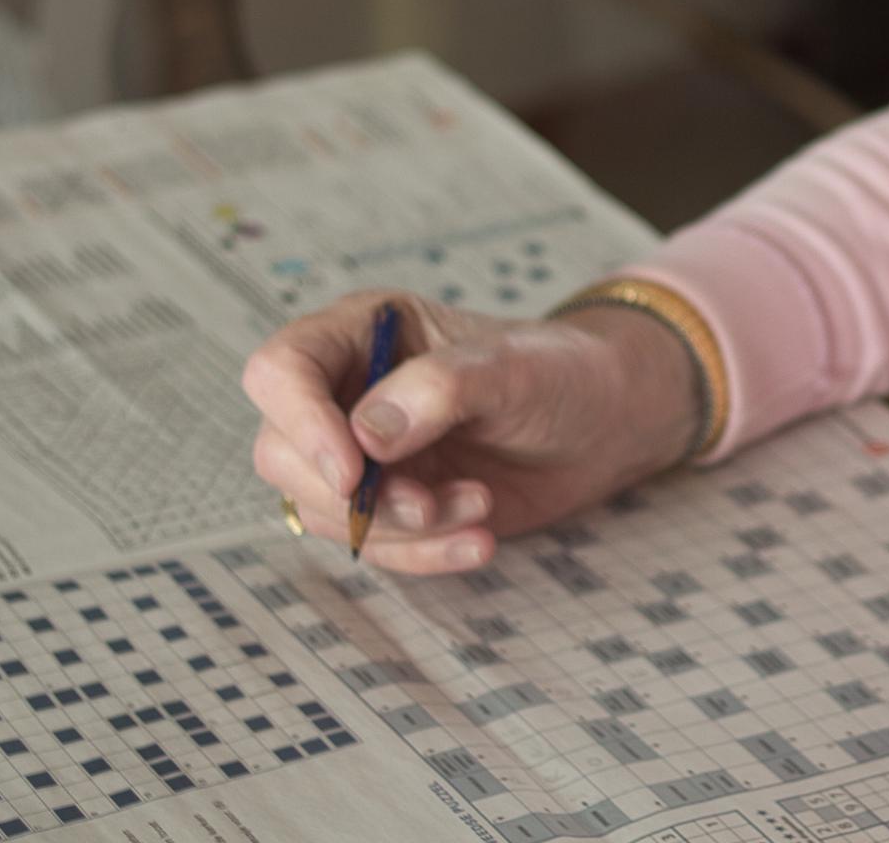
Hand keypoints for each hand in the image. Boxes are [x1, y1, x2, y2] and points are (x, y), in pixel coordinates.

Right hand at [241, 290, 701, 572]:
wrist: (607, 422)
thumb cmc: (560, 372)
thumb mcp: (511, 368)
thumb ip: (439, 390)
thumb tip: (366, 437)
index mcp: (362, 332)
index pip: (281, 370)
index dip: (300, 424)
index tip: (352, 473)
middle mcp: (348, 391)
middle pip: (283, 453)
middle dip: (353, 495)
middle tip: (427, 504)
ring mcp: (366, 452)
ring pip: (325, 510)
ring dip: (399, 528)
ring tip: (479, 506)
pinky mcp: (393, 502)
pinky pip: (375, 544)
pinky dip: (423, 554)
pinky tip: (480, 542)